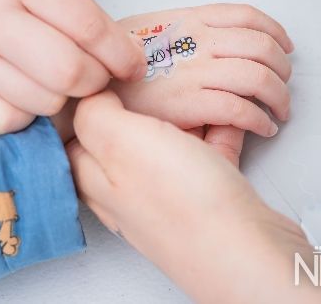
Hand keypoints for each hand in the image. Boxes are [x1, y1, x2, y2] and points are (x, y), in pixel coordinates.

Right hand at [0, 0, 144, 132]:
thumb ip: (78, 7)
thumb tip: (118, 58)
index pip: (87, 28)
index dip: (121, 55)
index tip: (132, 65)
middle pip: (66, 73)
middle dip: (96, 80)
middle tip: (98, 73)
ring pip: (38, 103)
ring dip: (63, 98)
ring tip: (62, 79)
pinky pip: (1, 121)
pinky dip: (25, 114)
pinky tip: (27, 92)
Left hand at [67, 92, 320, 303]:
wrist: (249, 250)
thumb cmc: (183, 200)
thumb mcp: (121, 143)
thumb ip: (93, 115)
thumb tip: (87, 95)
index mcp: (95, 177)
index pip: (72, 132)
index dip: (84, 98)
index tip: (104, 70)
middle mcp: (126, 189)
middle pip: (121, 133)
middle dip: (138, 100)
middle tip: (150, 73)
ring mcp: (168, 194)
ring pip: (167, 141)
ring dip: (182, 113)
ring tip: (193, 86)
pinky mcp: (207, 197)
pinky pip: (207, 153)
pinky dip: (217, 131)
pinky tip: (228, 115)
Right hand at [112, 4, 293, 165]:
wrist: (87, 87)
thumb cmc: (113, 63)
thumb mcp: (146, 29)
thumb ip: (182, 29)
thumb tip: (216, 39)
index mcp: (188, 19)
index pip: (247, 16)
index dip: (275, 33)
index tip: (285, 47)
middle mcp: (197, 41)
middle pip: (262, 48)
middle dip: (283, 68)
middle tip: (283, 85)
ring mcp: (194, 72)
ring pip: (259, 78)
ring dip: (280, 98)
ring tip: (279, 112)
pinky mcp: (190, 104)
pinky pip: (242, 109)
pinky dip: (261, 120)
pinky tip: (262, 128)